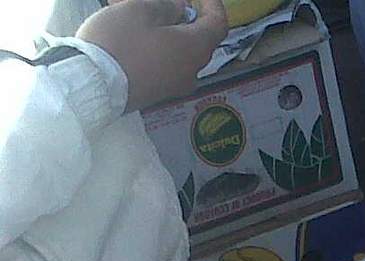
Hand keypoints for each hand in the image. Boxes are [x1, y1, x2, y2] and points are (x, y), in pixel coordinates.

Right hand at [77, 0, 228, 111]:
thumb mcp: (140, 10)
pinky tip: (132, 30)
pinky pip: (162, 62)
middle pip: (196, 37)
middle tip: (165, 2)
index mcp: (195, 49)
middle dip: (180, 15)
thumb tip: (180, 8)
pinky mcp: (156, 92)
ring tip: (137, 11)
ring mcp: (174, 85)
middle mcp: (191, 71)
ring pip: (175, 48)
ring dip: (162, 28)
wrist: (92, 84)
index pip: (218, 24)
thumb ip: (167, 5)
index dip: (212, 5)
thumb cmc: (118, 44)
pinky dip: (153, 44)